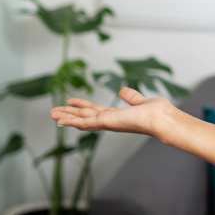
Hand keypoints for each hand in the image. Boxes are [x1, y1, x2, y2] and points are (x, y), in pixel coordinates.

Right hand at [50, 89, 175, 136]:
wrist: (162, 119)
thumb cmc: (157, 113)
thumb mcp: (140, 102)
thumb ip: (132, 98)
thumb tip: (123, 91)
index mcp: (116, 116)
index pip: (94, 111)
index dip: (81, 108)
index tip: (70, 103)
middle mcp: (109, 121)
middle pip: (84, 117)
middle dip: (69, 115)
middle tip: (53, 112)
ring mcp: (107, 123)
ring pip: (81, 120)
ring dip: (66, 117)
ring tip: (52, 115)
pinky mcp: (106, 122)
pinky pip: (86, 122)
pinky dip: (72, 122)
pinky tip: (62, 120)